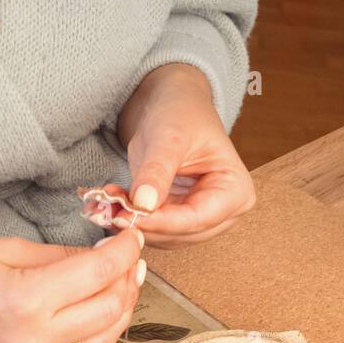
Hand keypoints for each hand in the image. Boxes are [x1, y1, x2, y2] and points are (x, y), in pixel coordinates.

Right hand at [0, 230, 144, 342]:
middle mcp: (37, 338)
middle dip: (129, 278)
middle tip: (129, 256)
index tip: (132, 235)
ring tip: (123, 281)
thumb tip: (100, 255)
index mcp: (27, 300)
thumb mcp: (4, 249)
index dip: (125, 251)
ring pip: (105, 338)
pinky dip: (101, 329)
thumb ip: (58, 256)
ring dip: (122, 308)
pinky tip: (99, 306)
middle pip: (111, 309)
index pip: (99, 273)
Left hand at [116, 63, 254, 246]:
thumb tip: (144, 205)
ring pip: (165, 237)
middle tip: (109, 211)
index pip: (197, 219)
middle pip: (181, 234)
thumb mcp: (169, 138)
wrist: (171, 105)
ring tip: (107, 203)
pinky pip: (154, 228)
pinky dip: (132, 219)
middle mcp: (225, 213)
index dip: (161, 222)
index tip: (128, 217)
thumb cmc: (181, 113)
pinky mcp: (180, 220)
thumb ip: (157, 172)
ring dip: (134, 224)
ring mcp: (203, 219)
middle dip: (144, 225)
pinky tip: (113, 204)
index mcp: (236, 192)